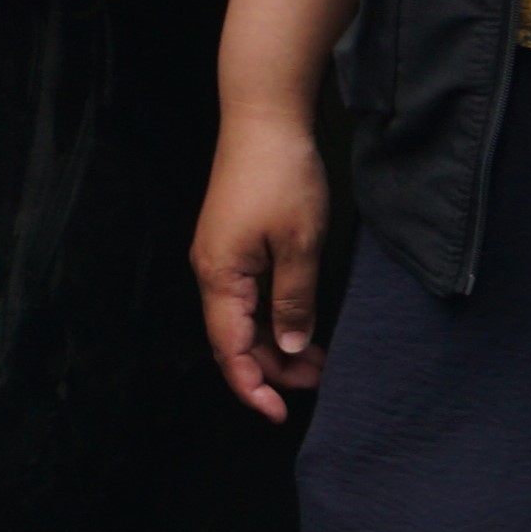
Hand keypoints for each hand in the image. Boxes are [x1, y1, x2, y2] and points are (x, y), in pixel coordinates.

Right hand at [189, 111, 334, 421]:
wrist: (263, 117)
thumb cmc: (280, 175)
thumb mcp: (299, 245)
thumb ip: (293, 302)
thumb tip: (287, 346)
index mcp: (220, 275)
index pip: (229, 349)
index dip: (253, 387)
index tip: (279, 414)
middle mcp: (212, 270)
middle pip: (235, 338)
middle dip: (273, 368)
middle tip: (319, 381)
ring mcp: (220, 255)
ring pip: (243, 317)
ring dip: (276, 342)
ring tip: (317, 358)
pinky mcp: (232, 241)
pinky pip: (248, 294)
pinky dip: (273, 315)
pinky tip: (300, 321)